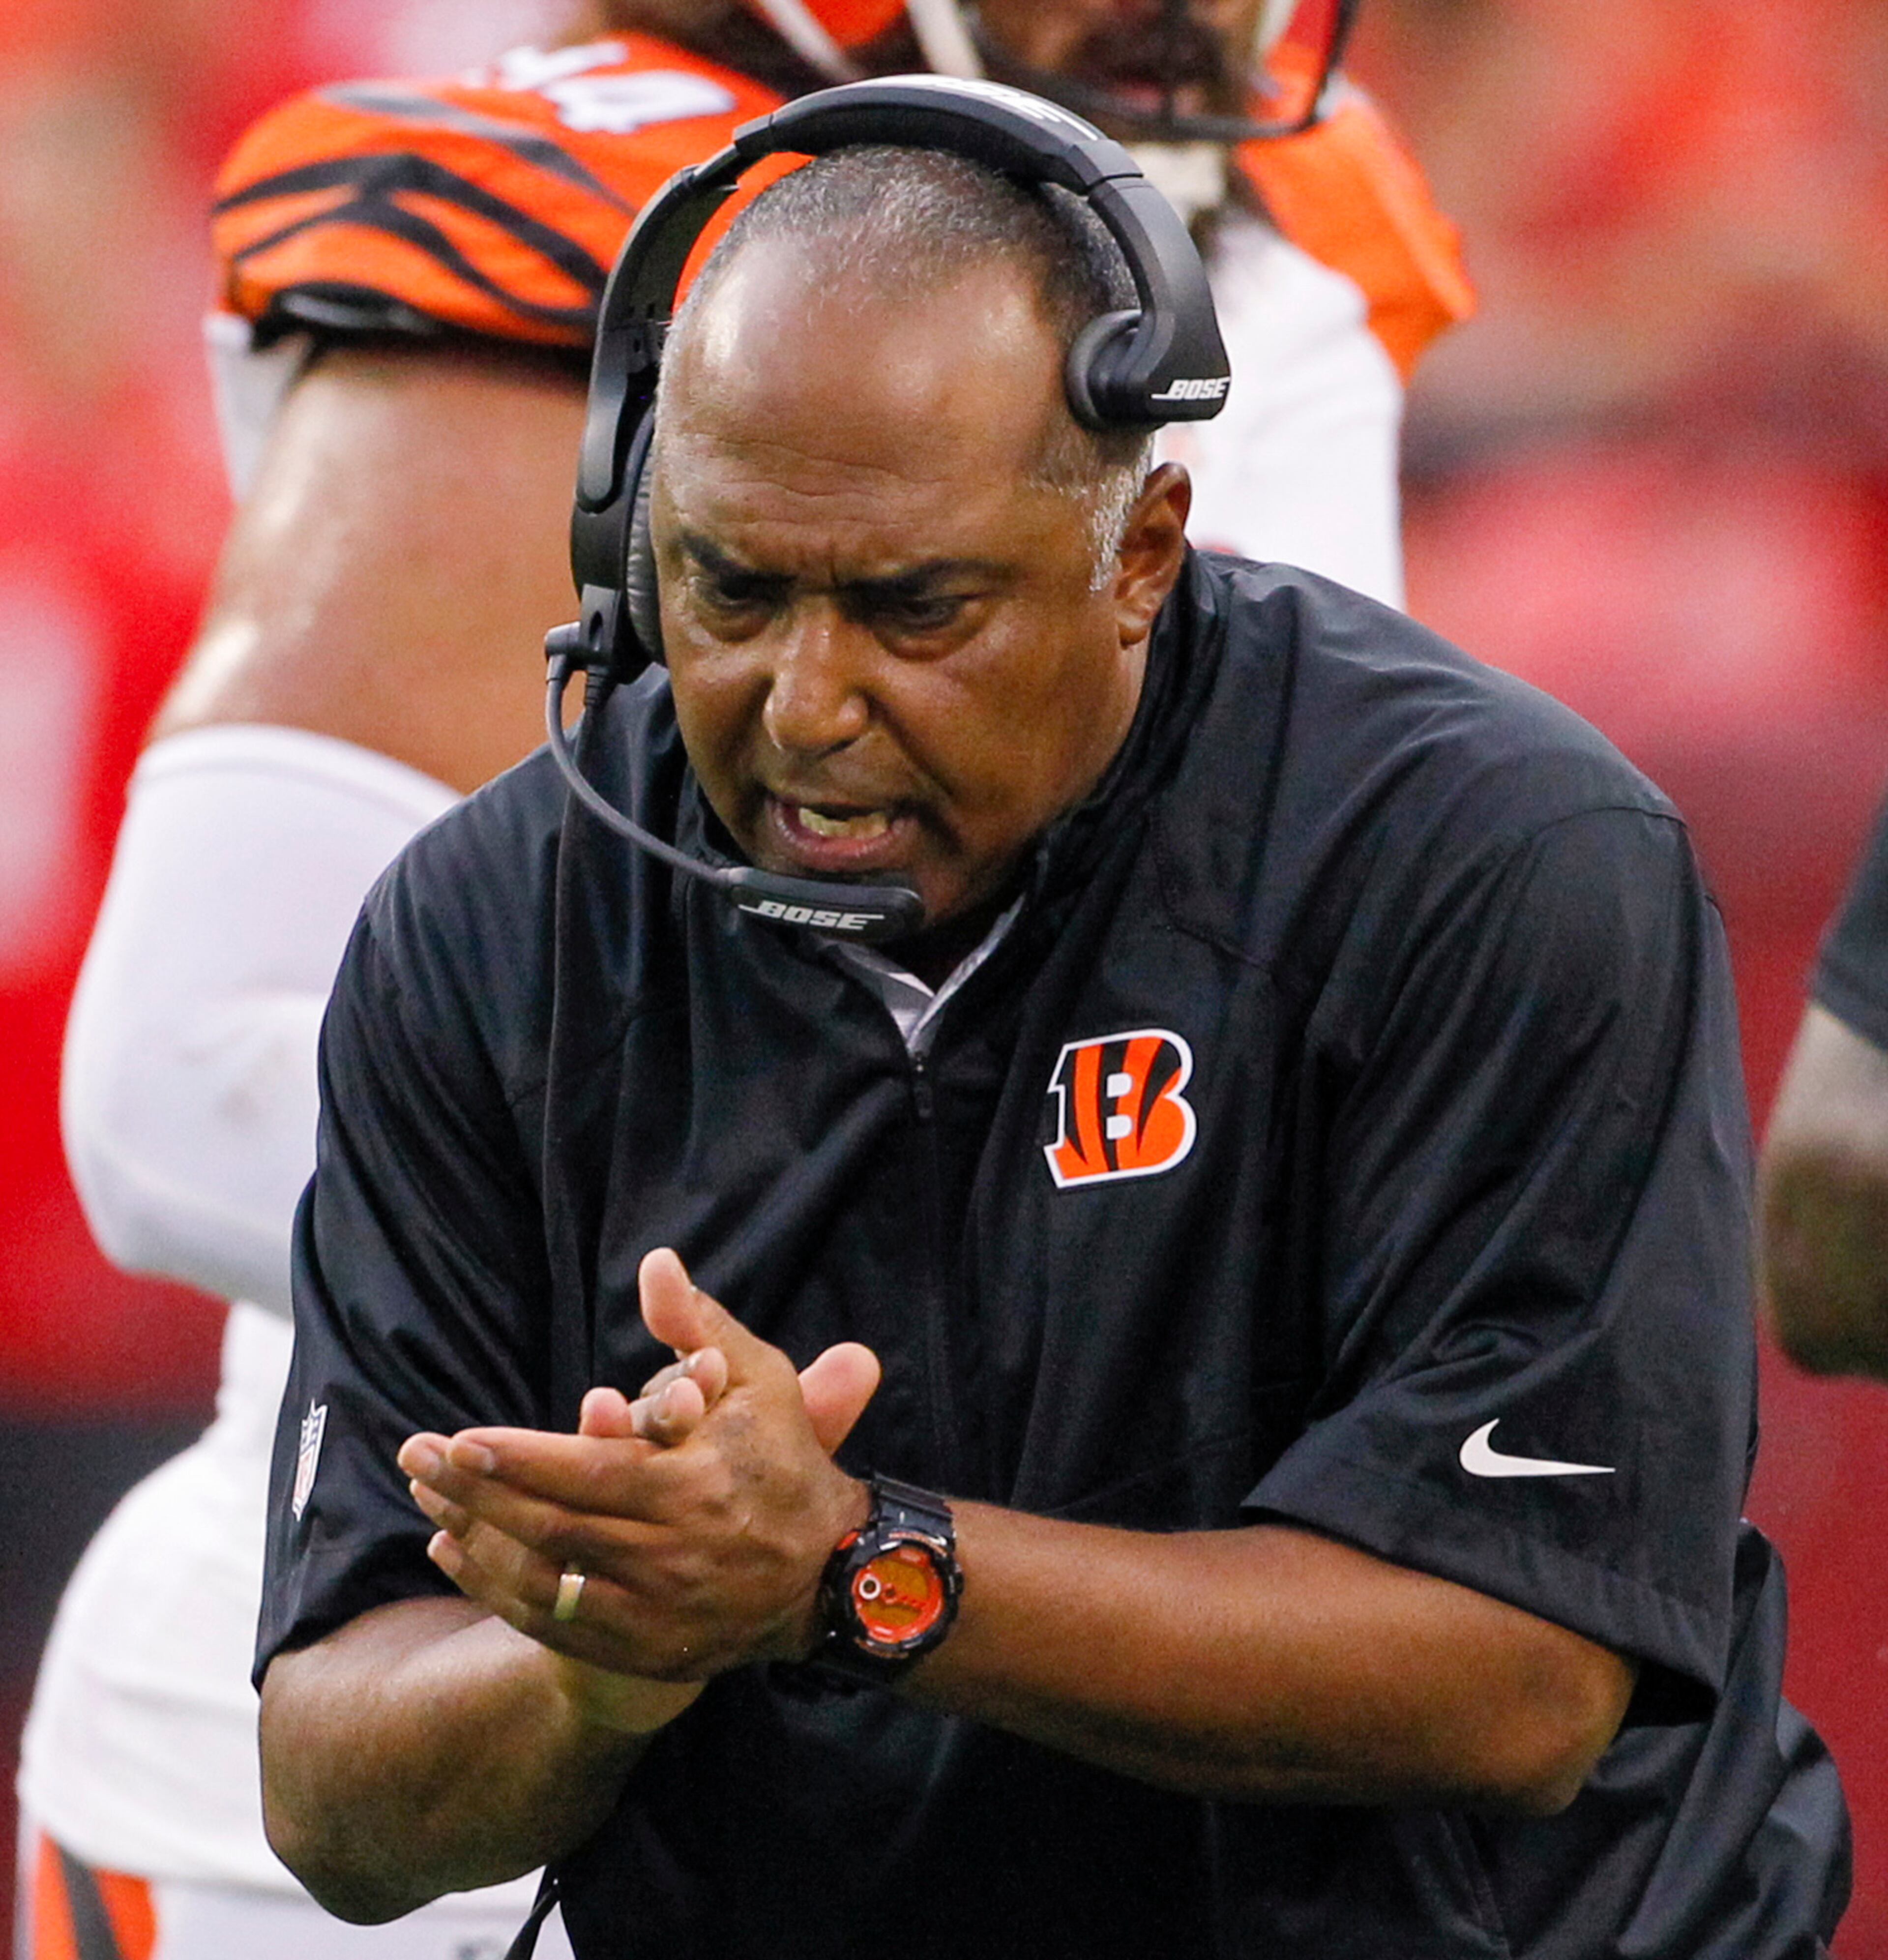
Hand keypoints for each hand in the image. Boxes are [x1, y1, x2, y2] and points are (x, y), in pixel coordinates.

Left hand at [400, 1249, 880, 1685]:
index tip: (460, 1440)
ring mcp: (657, 1611)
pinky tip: (456, 1555)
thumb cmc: (785, 1461)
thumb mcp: (759, 1383)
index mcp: (697, 1488)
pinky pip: (552, 1626)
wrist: (830, 1572)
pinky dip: (495, 1592)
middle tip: (416, 1459)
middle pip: (552, 1527)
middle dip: (475, 1495)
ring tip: (425, 1502)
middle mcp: (674, 1556)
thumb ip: (698, 1326)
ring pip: (544, 1582)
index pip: (589, 1474)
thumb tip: (656, 1261)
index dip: (520, 1460)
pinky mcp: (645, 1649)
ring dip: (475, 1543)